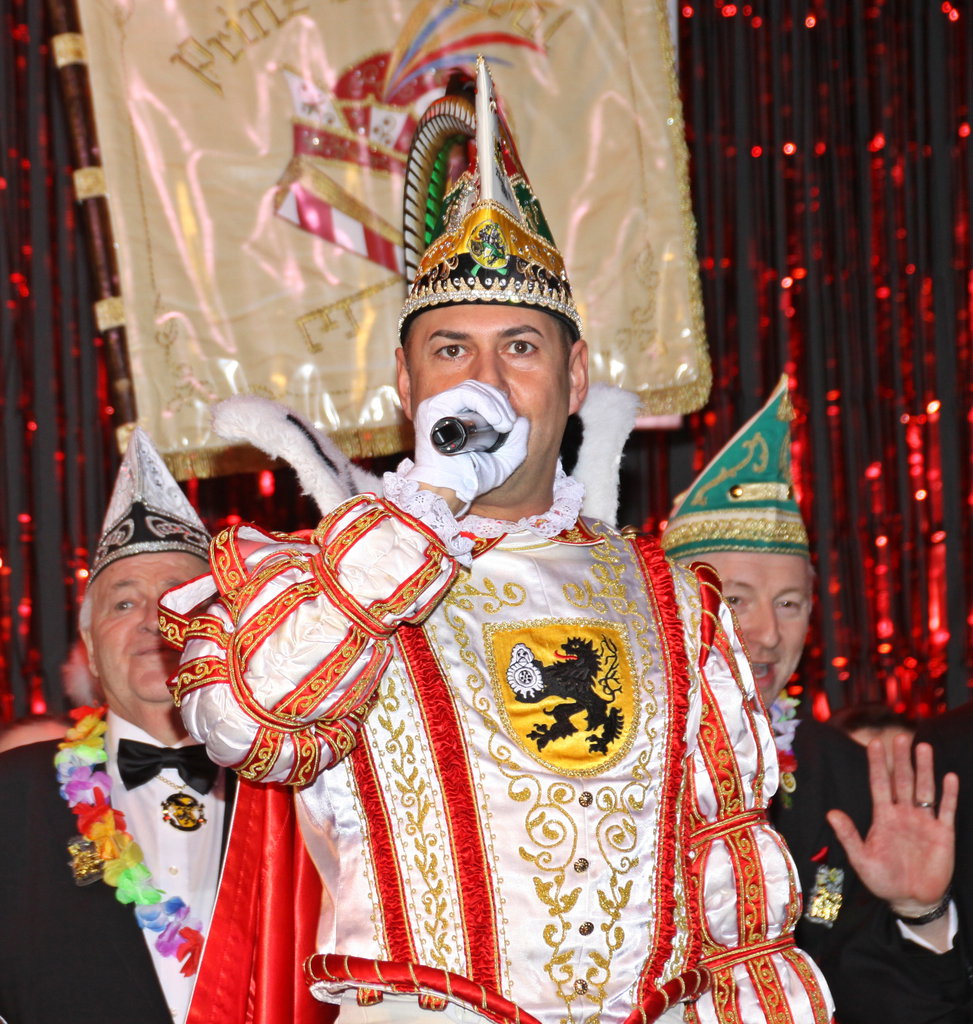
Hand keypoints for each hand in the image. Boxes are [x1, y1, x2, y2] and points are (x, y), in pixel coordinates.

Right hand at [407, 381, 528, 507]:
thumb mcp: (502, 462)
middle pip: (477, 388)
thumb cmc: (470, 481)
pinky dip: (485, 403)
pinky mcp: (433, 408)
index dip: (499, 403)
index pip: (479, 395)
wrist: (449, 492)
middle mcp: (443, 408)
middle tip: (509, 424)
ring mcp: (437, 407)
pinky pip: (464, 394)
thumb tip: (522, 420)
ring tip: (504, 424)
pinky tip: (496, 420)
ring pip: (472, 388)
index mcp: (454, 415)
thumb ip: (516, 443)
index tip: (511, 424)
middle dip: (500, 402)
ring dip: (495, 403)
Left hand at [827, 735, 957, 917]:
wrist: (911, 900)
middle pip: (902, 780)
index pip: (879, 784)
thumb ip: (848, 835)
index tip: (873, 742)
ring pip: (924, 789)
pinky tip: (949, 777)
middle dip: (901, 759)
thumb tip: (831, 813)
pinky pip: (946, 810)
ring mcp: (924, 822)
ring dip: (924, 769)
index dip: (877, 764)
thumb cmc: (883, 879)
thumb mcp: (862, 859)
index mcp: (883, 816)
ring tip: (923, 747)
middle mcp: (903, 814)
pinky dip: (948, 794)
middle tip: (900, 736)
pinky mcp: (943, 834)